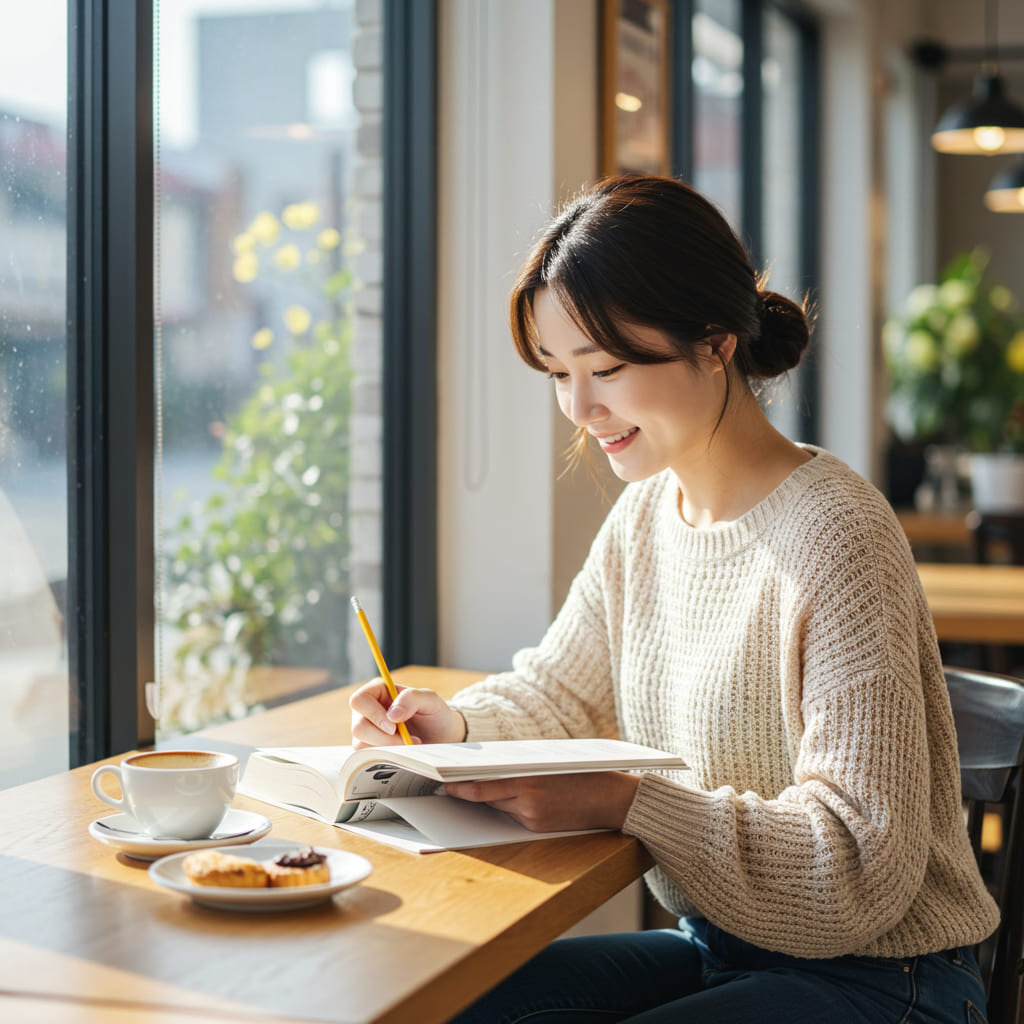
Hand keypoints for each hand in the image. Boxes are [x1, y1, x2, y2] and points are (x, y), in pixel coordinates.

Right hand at [349, 678, 466, 748]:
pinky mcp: (371, 750)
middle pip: (358, 727)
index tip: (394, 727)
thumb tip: (391, 715)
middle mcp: (367, 712)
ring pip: (361, 745)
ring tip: (410, 746)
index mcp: (377, 692)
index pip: (359, 701)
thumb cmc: (434, 713)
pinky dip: (387, 758)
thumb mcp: (430, 699)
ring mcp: (367, 732)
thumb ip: (411, 699)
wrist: (442, 736)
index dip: (373, 715)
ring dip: (388, 749)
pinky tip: (403, 754)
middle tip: (408, 741)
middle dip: (384, 739)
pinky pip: (368, 759)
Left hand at [444, 771, 640, 831]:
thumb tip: (490, 766)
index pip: (483, 786)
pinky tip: (506, 799)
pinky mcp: (540, 828)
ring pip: (499, 806)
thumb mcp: (550, 762)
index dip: (460, 787)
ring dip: (489, 799)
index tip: (442, 783)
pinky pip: (515, 817)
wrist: (614, 799)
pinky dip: (509, 808)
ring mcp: (533, 817)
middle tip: (447, 786)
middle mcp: (528, 801)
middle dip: (469, 791)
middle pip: (487, 797)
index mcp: (529, 779)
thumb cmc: (584, 772)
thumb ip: (521, 766)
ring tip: (470, 789)